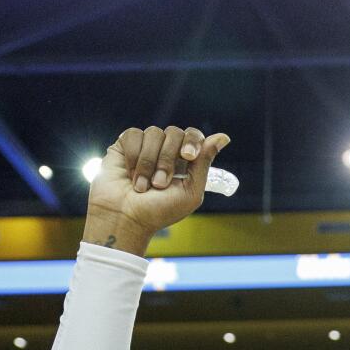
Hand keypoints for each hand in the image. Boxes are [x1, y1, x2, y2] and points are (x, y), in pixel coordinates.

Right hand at [84, 125, 230, 252]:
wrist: (126, 218)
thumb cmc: (159, 211)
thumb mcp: (190, 192)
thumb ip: (204, 163)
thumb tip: (224, 137)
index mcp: (184, 162)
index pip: (194, 136)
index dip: (193, 141)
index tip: (188, 156)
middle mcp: (166, 151)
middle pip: (175, 132)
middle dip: (168, 159)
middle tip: (160, 183)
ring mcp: (146, 146)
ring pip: (154, 133)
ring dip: (149, 163)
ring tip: (143, 186)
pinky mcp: (125, 145)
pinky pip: (134, 134)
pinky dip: (133, 156)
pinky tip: (130, 174)